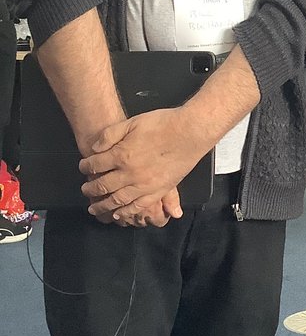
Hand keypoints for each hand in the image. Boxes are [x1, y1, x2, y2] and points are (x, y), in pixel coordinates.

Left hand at [79, 108, 205, 221]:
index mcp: (122, 155)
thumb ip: (111, 134)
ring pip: (117, 200)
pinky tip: (118, 214)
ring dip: (102, 205)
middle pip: (103, 185)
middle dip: (90, 188)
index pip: (95, 165)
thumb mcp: (133, 122)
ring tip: (94, 208)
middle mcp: (130, 173)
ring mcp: (144, 185)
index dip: (86, 166)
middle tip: (85, 189)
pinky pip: (138, 206)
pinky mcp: (158, 190)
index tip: (83, 167)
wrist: (191, 131)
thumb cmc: (163, 123)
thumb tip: (94, 148)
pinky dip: (126, 212)